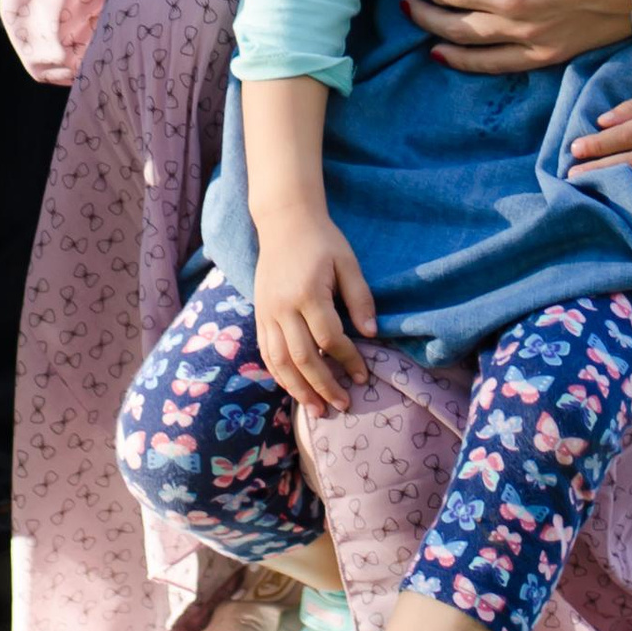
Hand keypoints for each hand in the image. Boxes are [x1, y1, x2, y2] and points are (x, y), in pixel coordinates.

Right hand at [253, 212, 377, 413]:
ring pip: (280, 361)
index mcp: (308, 292)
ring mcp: (267, 312)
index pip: (330, 338)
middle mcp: (283, 307)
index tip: (364, 376)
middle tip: (343, 405)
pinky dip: (279, 375)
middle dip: (324, 386)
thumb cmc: (322, 240)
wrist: (284, 221)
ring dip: (299, 389)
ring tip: (317, 410)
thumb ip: (360, 299)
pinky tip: (294, 389)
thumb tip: (372, 335)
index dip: (348, 360)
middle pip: (303, 357)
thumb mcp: (348, 262)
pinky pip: (266, 352)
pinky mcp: (259, 314)